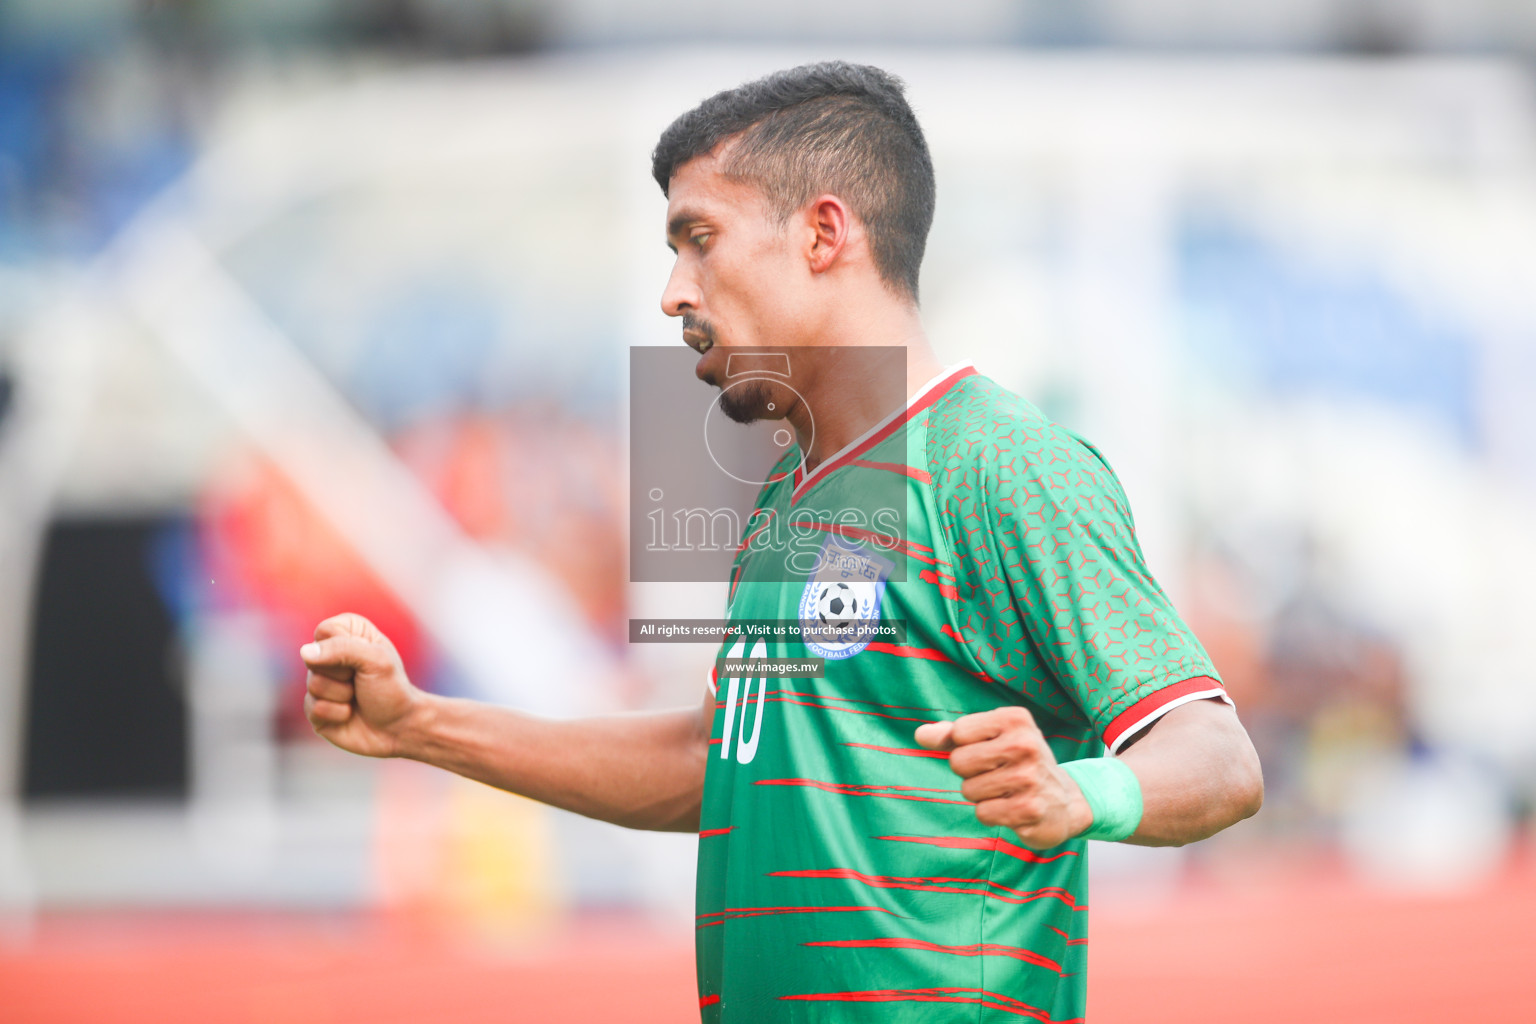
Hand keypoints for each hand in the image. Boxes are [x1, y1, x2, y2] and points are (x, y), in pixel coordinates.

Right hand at [301, 613, 426, 757]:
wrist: (398, 728)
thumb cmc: (391, 689)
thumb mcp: (376, 661)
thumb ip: (342, 649)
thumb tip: (305, 652)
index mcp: (348, 634)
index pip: (325, 631)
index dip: (342, 648)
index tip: (365, 658)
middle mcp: (330, 655)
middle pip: (313, 658)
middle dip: (342, 674)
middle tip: (362, 680)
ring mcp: (320, 682)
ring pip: (313, 684)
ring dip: (343, 695)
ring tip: (358, 697)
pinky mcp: (314, 708)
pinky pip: (312, 707)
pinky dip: (337, 713)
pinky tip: (349, 714)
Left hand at [914, 706, 1092, 849]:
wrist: (1065, 801)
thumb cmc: (1018, 763)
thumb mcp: (990, 739)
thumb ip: (950, 735)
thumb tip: (920, 735)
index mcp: (1015, 719)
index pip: (958, 732)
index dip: (965, 747)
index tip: (990, 750)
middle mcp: (1025, 744)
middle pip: (958, 762)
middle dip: (970, 773)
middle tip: (997, 774)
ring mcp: (1029, 778)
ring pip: (968, 790)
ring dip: (981, 796)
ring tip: (1007, 791)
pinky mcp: (1029, 810)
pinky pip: (982, 813)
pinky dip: (992, 814)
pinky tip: (1013, 808)